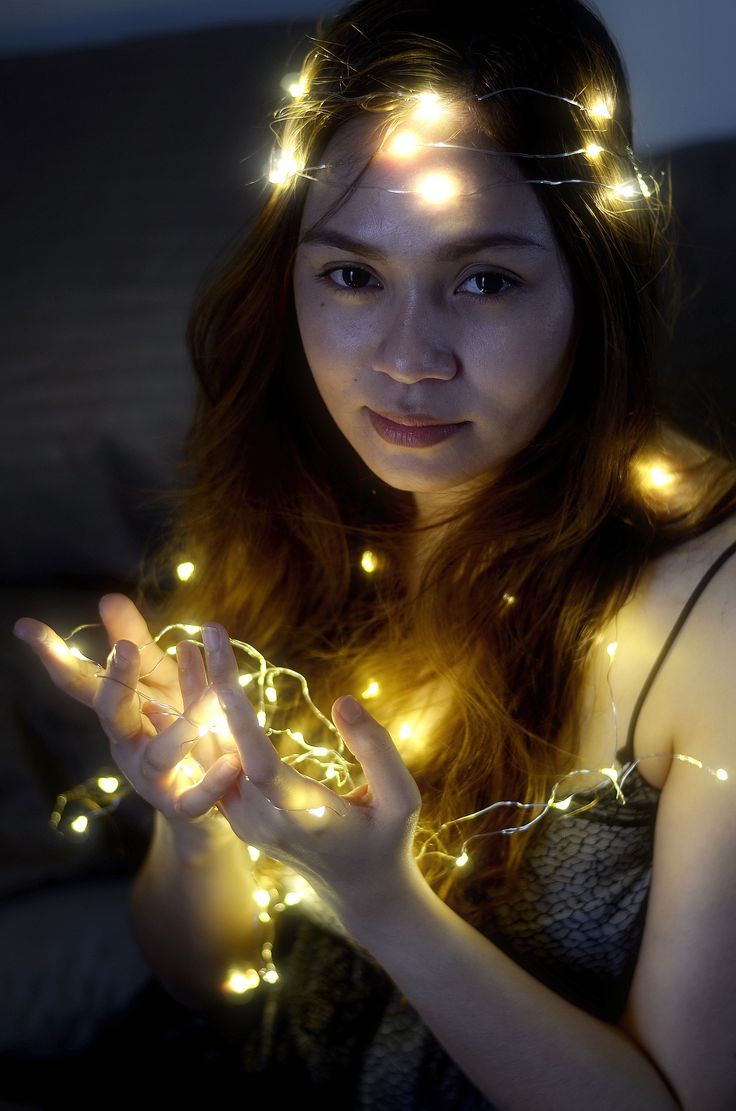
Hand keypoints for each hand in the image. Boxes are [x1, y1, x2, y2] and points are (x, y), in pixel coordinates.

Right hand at [13, 595, 240, 823]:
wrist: (204, 799)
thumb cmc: (175, 726)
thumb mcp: (156, 680)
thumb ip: (134, 640)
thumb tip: (107, 597)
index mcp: (118, 711)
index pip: (81, 680)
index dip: (54, 655)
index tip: (26, 627)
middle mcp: (127, 742)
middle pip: (112, 713)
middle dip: (117, 682)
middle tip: (126, 649)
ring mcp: (152, 776)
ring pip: (161, 753)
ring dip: (185, 725)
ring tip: (212, 699)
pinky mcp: (183, 804)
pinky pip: (194, 799)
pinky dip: (212, 783)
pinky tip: (233, 762)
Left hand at [201, 623, 422, 921]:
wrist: (359, 892)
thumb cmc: (387, 839)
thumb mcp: (401, 799)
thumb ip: (377, 750)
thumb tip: (342, 700)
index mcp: (302, 815)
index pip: (258, 761)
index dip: (237, 712)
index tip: (224, 664)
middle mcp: (261, 820)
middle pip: (220, 750)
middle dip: (208, 689)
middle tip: (199, 634)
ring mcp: (243, 821)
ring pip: (207, 755)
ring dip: (197, 702)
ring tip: (188, 649)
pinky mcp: (237, 816)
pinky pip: (211, 765)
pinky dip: (201, 723)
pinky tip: (195, 685)